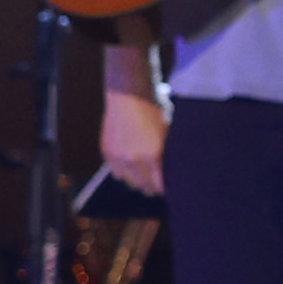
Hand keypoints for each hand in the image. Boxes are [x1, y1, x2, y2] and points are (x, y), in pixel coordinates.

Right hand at [96, 53, 169, 199]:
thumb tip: (174, 169)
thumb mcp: (168, 131)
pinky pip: (116, 173)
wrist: (129, 94)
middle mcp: (134, 159)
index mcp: (153, 155)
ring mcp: (118, 157)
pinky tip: (132, 169)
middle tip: (157, 187)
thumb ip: (168, 152)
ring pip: (129, 182)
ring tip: (144, 179)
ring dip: (137, 182)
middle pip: (144, 186)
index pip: (159, 185)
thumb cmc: (154, 110)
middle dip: (152, 187)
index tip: (169, 189)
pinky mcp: (107, 152)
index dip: (165, 188)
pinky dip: (123, 173)